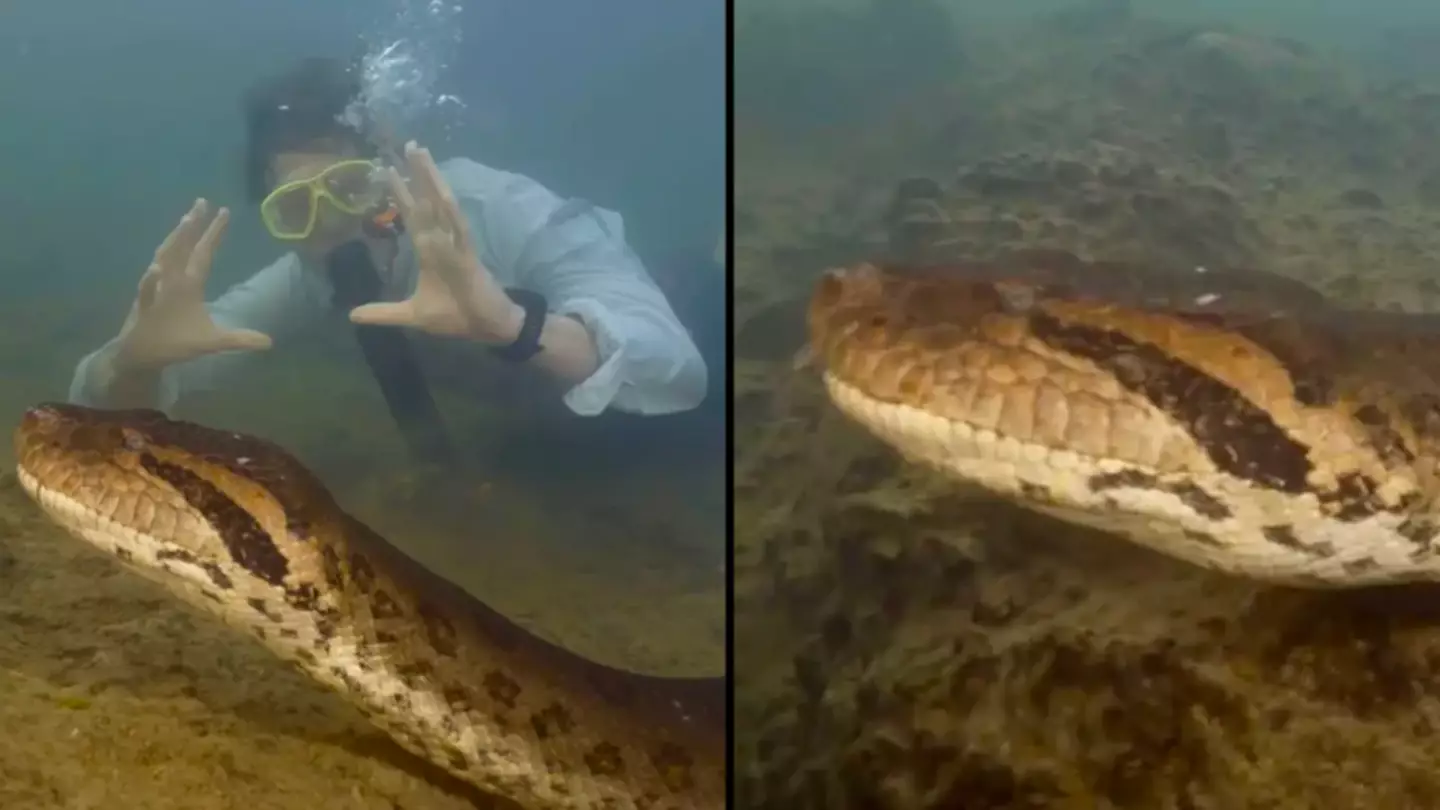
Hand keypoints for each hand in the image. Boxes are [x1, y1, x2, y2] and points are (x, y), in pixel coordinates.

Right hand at [113, 199, 272, 370]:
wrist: (146, 357)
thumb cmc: (176, 342)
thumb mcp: (214, 341)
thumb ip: (239, 338)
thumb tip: (269, 342)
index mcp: (190, 285)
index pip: (203, 253)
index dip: (213, 234)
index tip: (223, 211)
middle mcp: (173, 282)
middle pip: (184, 248)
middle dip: (193, 226)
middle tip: (202, 202)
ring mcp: (156, 292)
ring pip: (164, 262)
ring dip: (174, 242)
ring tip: (186, 221)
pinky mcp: (143, 309)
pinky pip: (146, 293)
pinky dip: (150, 282)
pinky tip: (156, 270)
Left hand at [348, 141, 523, 343]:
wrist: (487, 329)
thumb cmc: (456, 317)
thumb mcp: (412, 315)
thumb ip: (383, 313)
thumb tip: (352, 315)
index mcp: (428, 252)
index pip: (412, 216)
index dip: (401, 193)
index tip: (387, 169)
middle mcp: (441, 241)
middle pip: (426, 201)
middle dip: (417, 174)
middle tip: (408, 144)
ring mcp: (455, 245)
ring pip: (441, 205)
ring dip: (431, 180)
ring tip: (421, 153)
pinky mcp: (469, 256)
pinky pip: (460, 230)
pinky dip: (452, 212)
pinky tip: (444, 193)